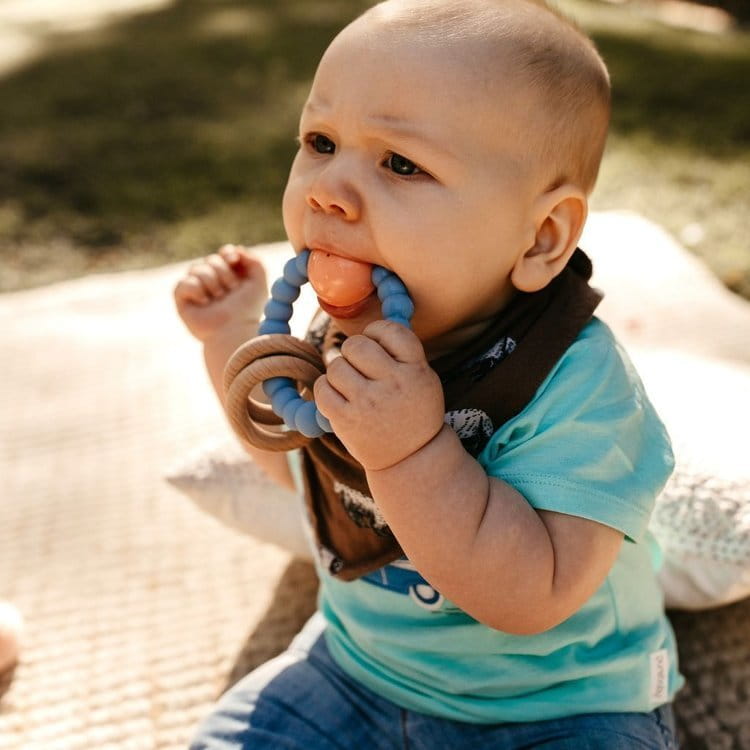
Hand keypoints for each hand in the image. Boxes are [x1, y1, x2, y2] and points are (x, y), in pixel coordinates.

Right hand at [174, 244, 266, 341]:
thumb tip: (236, 249)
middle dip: (224, 273)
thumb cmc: (247, 310)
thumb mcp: (258, 282)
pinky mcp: (182, 299)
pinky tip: (204, 302)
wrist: (235, 330)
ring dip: (212, 282)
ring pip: (197, 268)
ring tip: (218, 298)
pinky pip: (184, 282)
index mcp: (229, 276)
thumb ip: (254, 261)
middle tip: (231, 290)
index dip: (227, 253)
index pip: (223, 254)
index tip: (233, 260)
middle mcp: (212, 281)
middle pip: (211, 260)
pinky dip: (196, 290)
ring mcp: (196, 289)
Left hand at [314, 320, 444, 470]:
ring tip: (350, 384)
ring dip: (339, 371)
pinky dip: (326, 388)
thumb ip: (403, 353)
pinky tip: (337, 395)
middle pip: (357, 345)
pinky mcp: (346, 420)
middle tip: (359, 365)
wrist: (411, 458)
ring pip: (336, 365)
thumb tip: (372, 327)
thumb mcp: (424, 379)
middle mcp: (393, 384)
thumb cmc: (415, 412)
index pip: (391, 331)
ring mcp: (368, 403)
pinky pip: (322, 388)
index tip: (376, 344)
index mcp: (416, 370)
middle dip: (354, 351)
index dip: (377, 332)